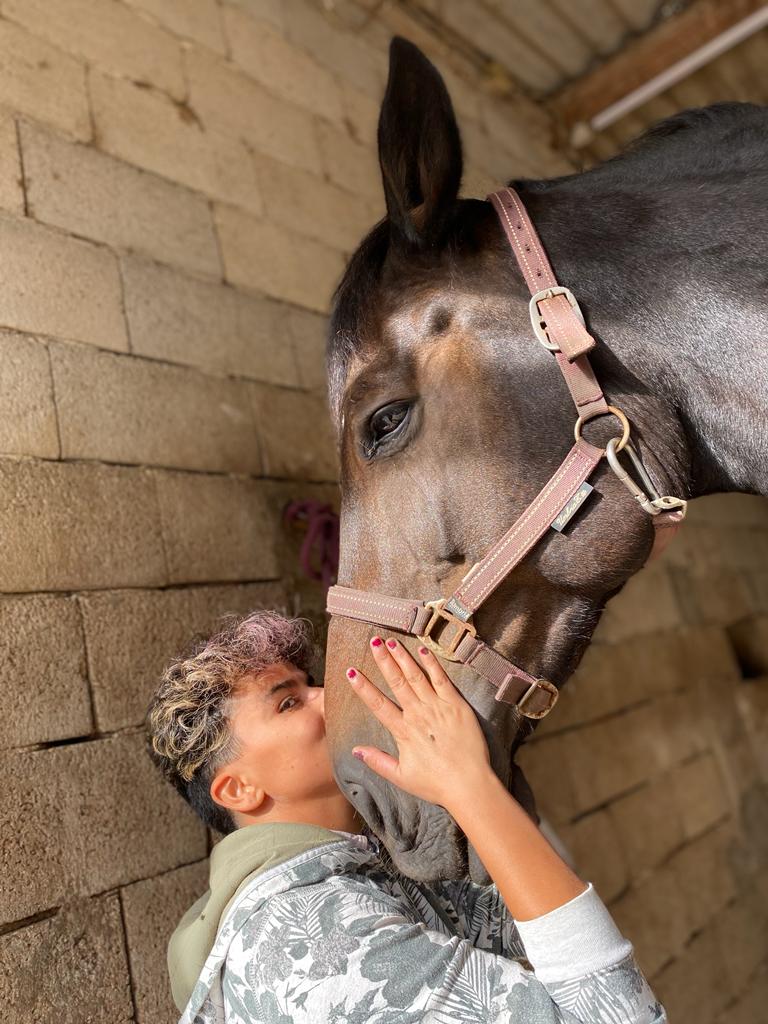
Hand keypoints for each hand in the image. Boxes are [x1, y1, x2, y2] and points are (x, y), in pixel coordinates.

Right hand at [345, 636, 491, 811]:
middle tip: (374, 642)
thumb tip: (355, 750)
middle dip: (384, 661)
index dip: (363, 688)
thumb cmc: (436, 784)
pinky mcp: (456, 705)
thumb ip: (378, 761)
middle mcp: (418, 714)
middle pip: (397, 682)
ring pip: (417, 676)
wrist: (469, 785)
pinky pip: (442, 680)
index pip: (378, 704)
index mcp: (403, 731)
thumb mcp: (401, 777)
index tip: (351, 672)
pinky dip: (432, 664)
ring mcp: (438, 707)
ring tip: (392, 641)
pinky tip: (423, 650)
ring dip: (403, 658)